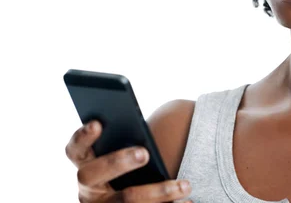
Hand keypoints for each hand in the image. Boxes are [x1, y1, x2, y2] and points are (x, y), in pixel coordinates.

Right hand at [65, 120, 191, 202]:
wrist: (135, 200)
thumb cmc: (136, 167)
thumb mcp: (129, 155)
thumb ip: (131, 143)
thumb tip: (150, 134)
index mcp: (86, 166)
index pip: (75, 150)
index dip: (82, 137)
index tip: (98, 123)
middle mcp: (88, 191)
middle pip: (93, 175)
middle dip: (117, 162)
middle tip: (144, 152)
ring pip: (126, 201)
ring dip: (158, 192)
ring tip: (185, 184)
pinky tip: (189, 200)